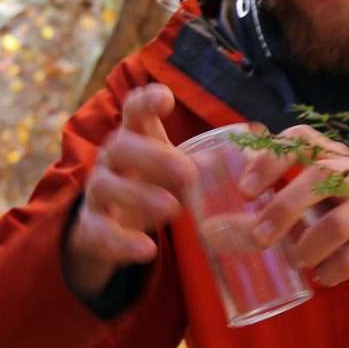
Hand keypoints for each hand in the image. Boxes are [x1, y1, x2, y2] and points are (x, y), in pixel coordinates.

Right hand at [64, 86, 194, 300]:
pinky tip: (147, 249)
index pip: (133, 111)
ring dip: (139, 196)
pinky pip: (101, 232)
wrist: (111, 229)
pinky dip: (123, 241)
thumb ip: (209, 161)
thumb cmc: (153, 186)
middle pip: (119, 145)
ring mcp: (98, 193)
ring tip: (172, 209)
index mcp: (135, 138)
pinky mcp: (92, 228)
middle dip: (152, 156)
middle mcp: (111, 160)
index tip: (166, 98)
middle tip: (187, 173)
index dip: (146, 101)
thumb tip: (256, 148)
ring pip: (106, 187)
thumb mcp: (177, 171)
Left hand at [236, 125, 348, 289]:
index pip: (302, 138)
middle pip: (319, 176)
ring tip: (297, 261)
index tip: (244, 190)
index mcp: (334, 155)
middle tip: (259, 237)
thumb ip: (271, 206)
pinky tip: (322, 277)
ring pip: (339, 221)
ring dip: (308, 246)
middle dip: (283, 208)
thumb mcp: (314, 202)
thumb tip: (211, 230)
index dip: (270, 158)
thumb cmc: (345, 216)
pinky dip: (332, 270)